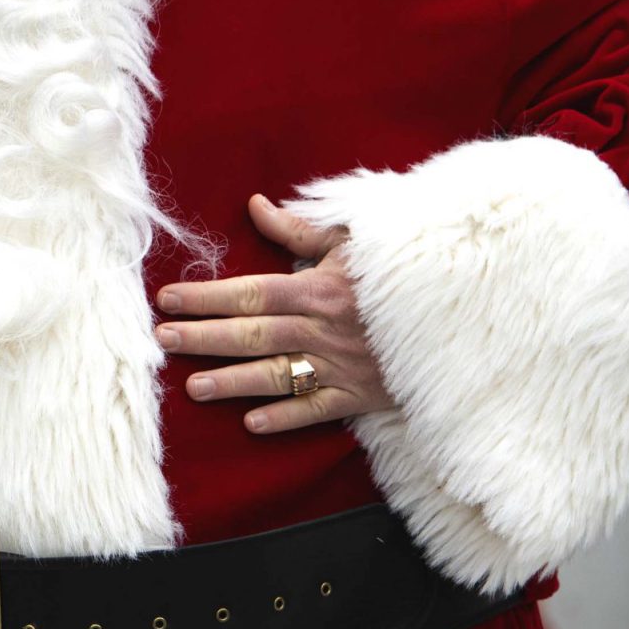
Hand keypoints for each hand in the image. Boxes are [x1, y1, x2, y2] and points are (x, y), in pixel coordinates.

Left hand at [154, 195, 393, 434]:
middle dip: (205, 338)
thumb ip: (299, 229)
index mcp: (319, 288)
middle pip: (254, 334)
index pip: (250, 293)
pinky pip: (320, 409)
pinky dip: (287, 418)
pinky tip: (252, 423)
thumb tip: (254, 204)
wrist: (465, 308)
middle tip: (163, 341)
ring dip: (234, 382)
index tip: (168, 299)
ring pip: (278, 375)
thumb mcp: (354, 238)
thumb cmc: (404, 265)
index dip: (206, 297)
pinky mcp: (364, 394)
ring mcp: (344, 365)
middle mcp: (325, 329)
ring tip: (193, 388)